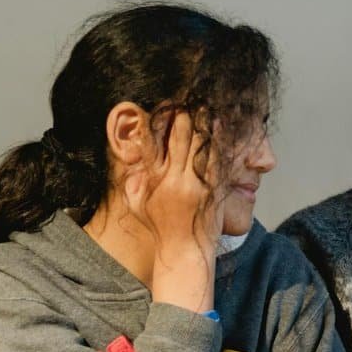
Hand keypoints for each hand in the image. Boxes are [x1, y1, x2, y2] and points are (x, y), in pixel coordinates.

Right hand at [122, 112, 221, 258]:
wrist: (186, 251)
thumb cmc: (161, 229)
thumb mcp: (138, 206)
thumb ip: (133, 183)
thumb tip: (132, 162)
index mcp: (156, 182)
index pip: (156, 146)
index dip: (160, 125)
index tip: (163, 107)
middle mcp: (176, 182)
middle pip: (181, 142)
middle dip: (184, 119)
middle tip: (188, 100)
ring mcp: (197, 186)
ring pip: (201, 148)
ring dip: (203, 125)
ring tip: (205, 106)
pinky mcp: (214, 191)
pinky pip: (216, 161)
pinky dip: (218, 143)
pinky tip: (219, 127)